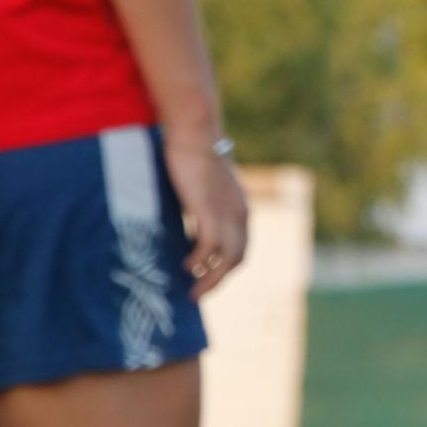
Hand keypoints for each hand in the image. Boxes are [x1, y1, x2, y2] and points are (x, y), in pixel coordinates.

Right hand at [164, 136, 249, 300]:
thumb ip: (204, 209)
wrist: (195, 133)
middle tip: (197, 294)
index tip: (207, 280)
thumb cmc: (194, 156)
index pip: (241, 249)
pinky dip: (199, 261)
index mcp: (241, 209)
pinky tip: (185, 266)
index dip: (225, 268)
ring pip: (227, 259)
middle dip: (218, 280)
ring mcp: (228, 213)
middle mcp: (241, 214)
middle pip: (238, 259)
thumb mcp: (204, 189)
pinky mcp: (210, 211)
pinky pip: (209, 247)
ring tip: (192, 292)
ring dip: (210, 279)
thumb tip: (190, 227)